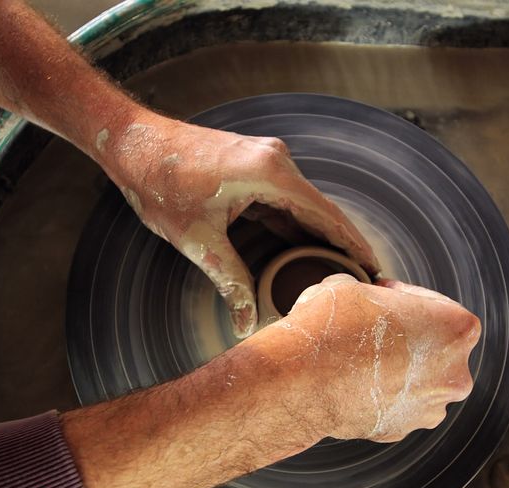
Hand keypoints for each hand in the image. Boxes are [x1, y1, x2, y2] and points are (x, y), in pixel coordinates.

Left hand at [101, 116, 379, 337]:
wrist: (133, 143)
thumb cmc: (160, 183)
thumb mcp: (198, 240)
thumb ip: (230, 281)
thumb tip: (245, 322)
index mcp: (272, 174)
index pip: (328, 215)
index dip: (354, 245)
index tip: (375, 270)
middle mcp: (277, 161)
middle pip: (322, 211)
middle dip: (342, 246)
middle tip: (363, 281)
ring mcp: (267, 161)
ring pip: (304, 207)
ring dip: (319, 238)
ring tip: (339, 273)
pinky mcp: (254, 166)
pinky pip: (285, 201)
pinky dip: (296, 226)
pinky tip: (305, 251)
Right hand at [261, 275, 480, 442]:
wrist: (301, 379)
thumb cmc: (332, 326)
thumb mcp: (353, 285)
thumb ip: (375, 294)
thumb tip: (364, 300)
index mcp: (458, 330)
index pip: (436, 305)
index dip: (405, 297)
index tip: (382, 296)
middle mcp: (455, 374)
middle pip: (434, 348)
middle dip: (407, 338)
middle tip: (372, 327)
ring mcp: (430, 408)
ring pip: (416, 381)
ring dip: (394, 369)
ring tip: (359, 356)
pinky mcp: (402, 431)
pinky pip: (394, 406)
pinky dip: (378, 394)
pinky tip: (352, 380)